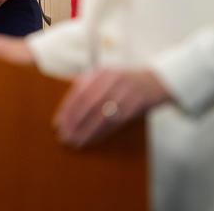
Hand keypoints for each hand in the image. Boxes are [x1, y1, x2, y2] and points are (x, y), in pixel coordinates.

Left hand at [53, 67, 171, 146]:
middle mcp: (112, 81)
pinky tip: (92, 139)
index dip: (67, 108)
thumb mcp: (106, 76)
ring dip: (86, 130)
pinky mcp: (135, 106)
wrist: (156, 81)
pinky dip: (102, 132)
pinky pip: (115, 122)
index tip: (57, 123)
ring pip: (101, 115)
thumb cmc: (124, 81)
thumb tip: (67, 106)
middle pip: (88, 104)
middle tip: (64, 136)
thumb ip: (88, 85)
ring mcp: (125, 93)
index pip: (79, 92)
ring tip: (75, 141)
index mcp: (101, 72)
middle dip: (74, 122)